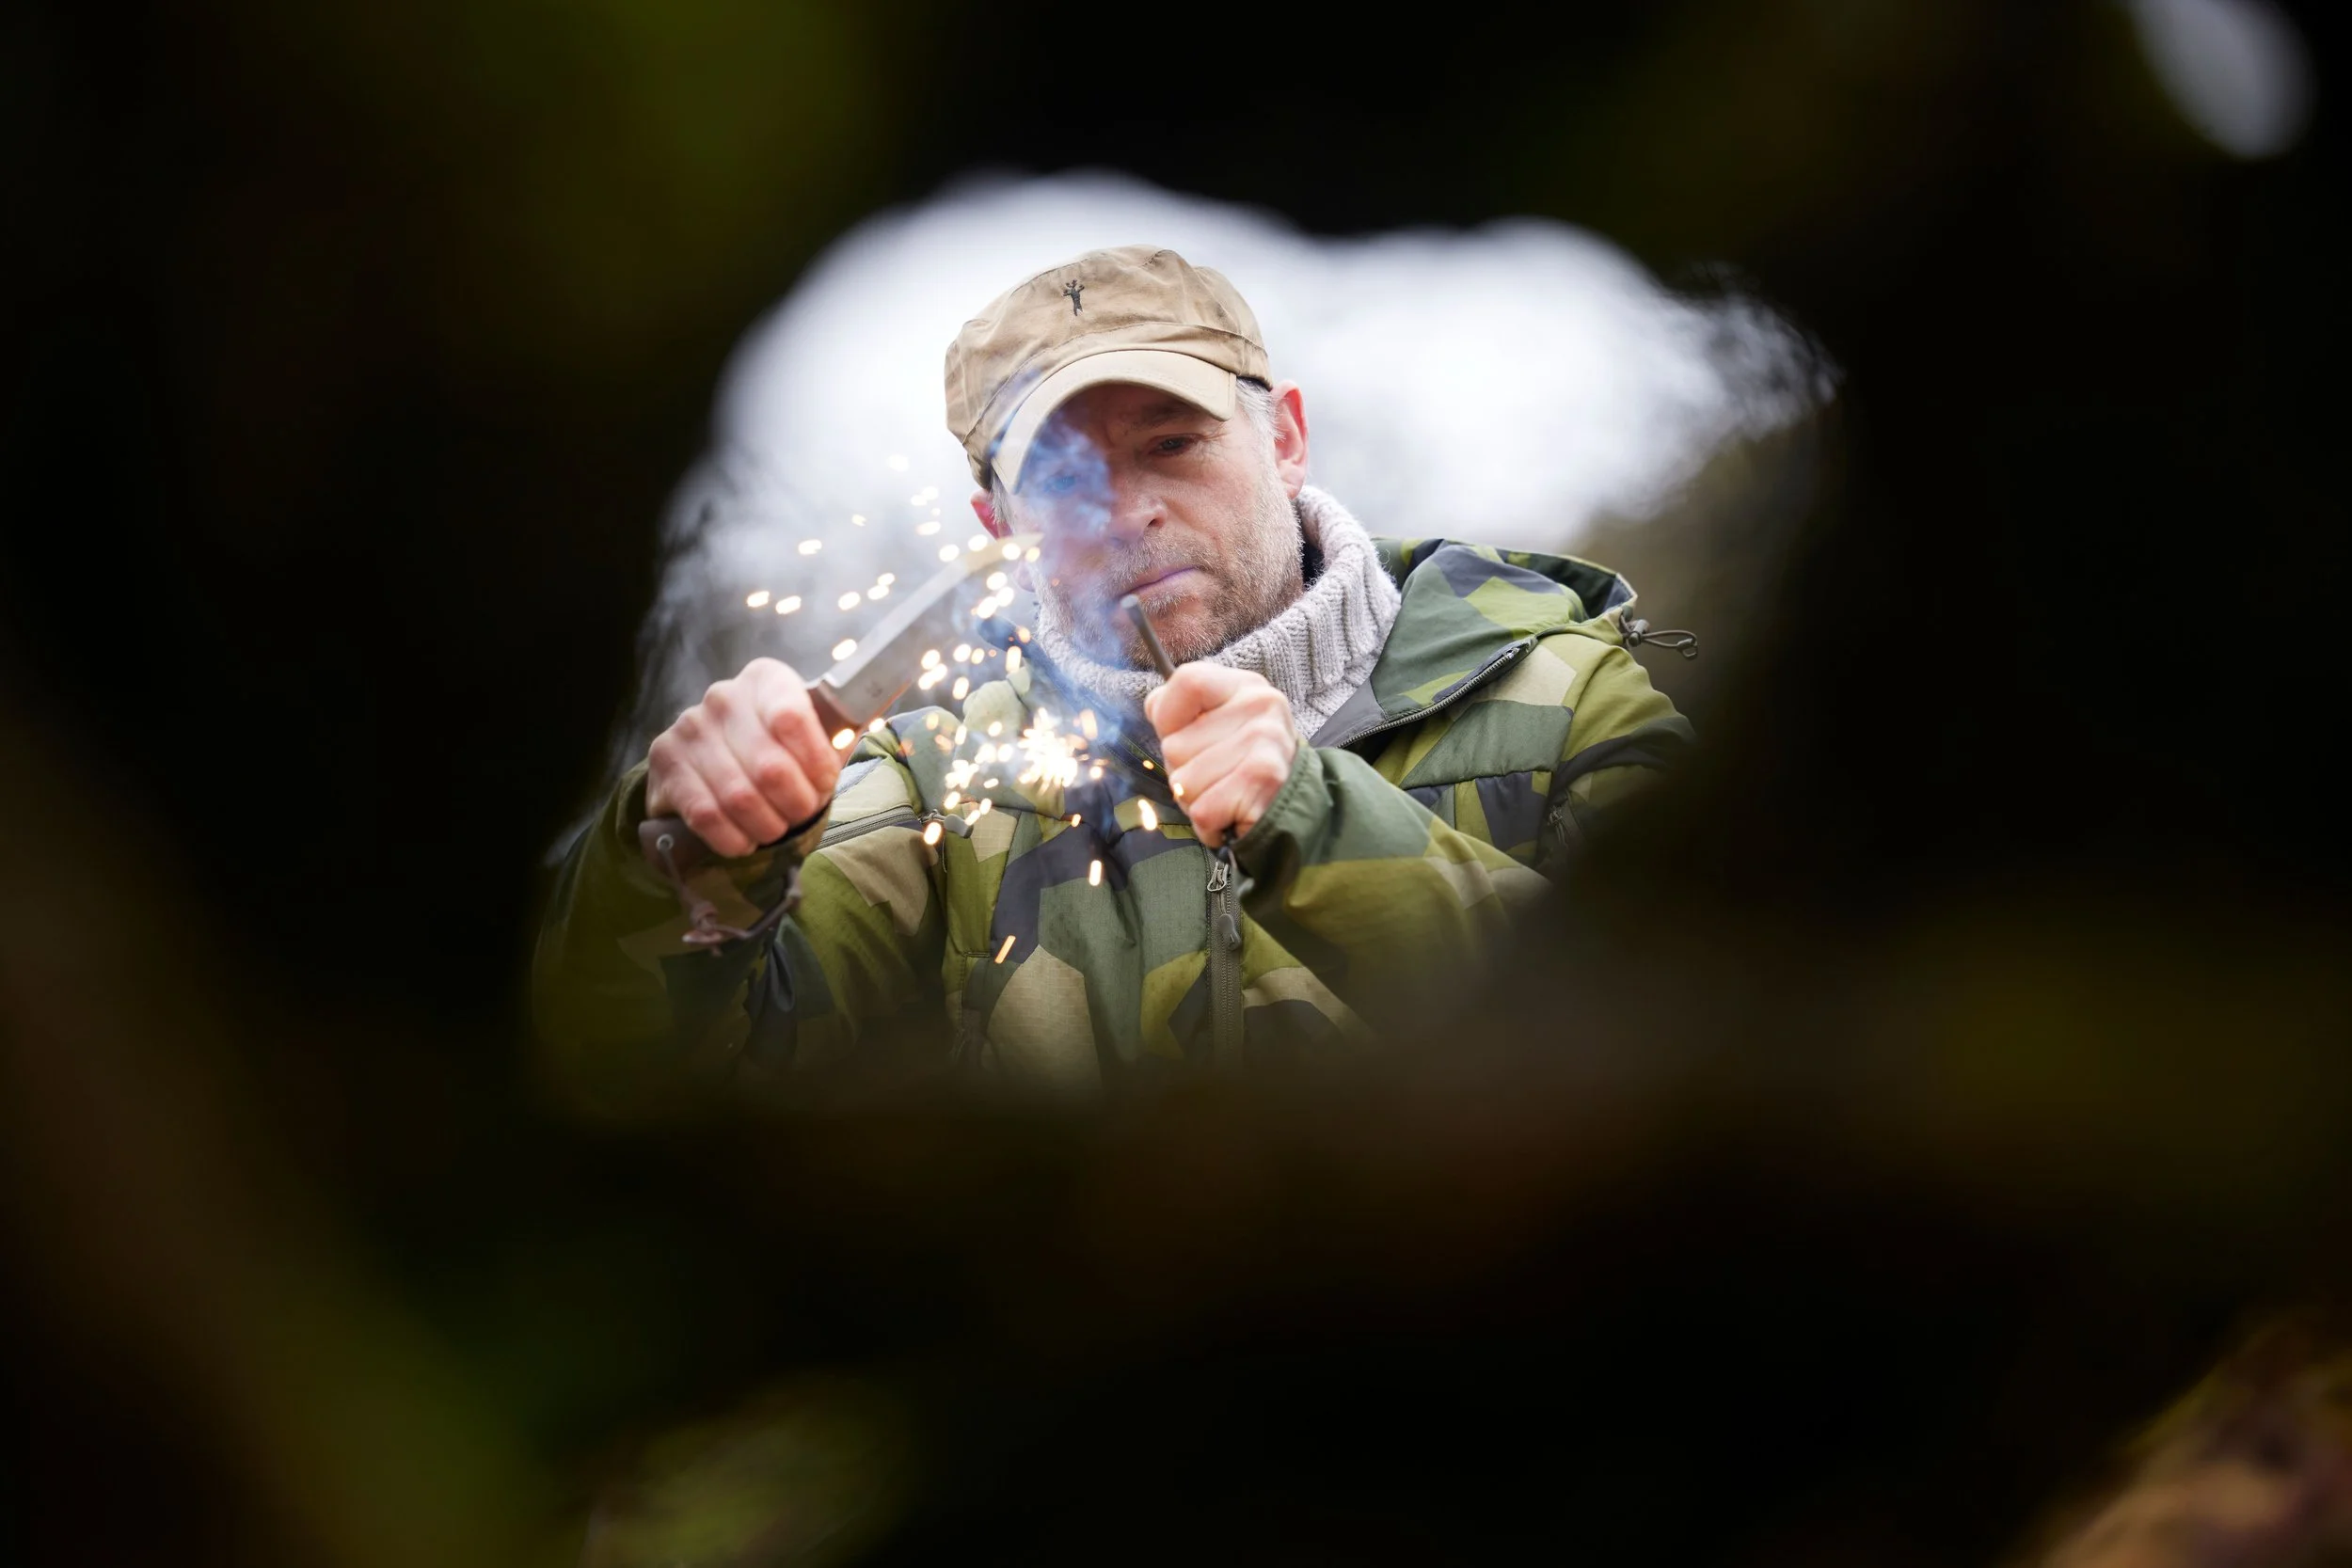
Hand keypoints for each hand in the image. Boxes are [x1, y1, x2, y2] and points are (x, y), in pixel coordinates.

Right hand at [645, 658, 846, 857]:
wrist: (703, 762)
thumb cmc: (773, 748)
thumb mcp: (812, 733)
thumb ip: (845, 727)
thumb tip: (880, 705)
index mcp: (767, 680)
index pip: (793, 720)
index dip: (817, 764)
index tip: (825, 785)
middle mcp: (724, 697)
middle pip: (771, 768)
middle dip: (797, 804)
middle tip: (802, 813)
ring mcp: (689, 728)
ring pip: (740, 797)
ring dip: (768, 825)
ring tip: (776, 828)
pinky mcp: (665, 763)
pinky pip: (706, 815)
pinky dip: (734, 838)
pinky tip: (746, 839)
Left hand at [1144, 665, 1299, 849]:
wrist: (1294, 810)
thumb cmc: (1240, 766)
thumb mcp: (1214, 725)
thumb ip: (1178, 709)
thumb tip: (1156, 708)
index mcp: (1244, 686)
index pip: (1187, 681)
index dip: (1168, 717)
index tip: (1180, 736)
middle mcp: (1261, 704)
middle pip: (1174, 744)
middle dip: (1182, 772)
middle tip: (1216, 776)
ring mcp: (1266, 739)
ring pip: (1184, 782)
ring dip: (1195, 800)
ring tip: (1225, 795)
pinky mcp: (1266, 779)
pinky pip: (1202, 810)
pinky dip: (1208, 825)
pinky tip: (1231, 815)